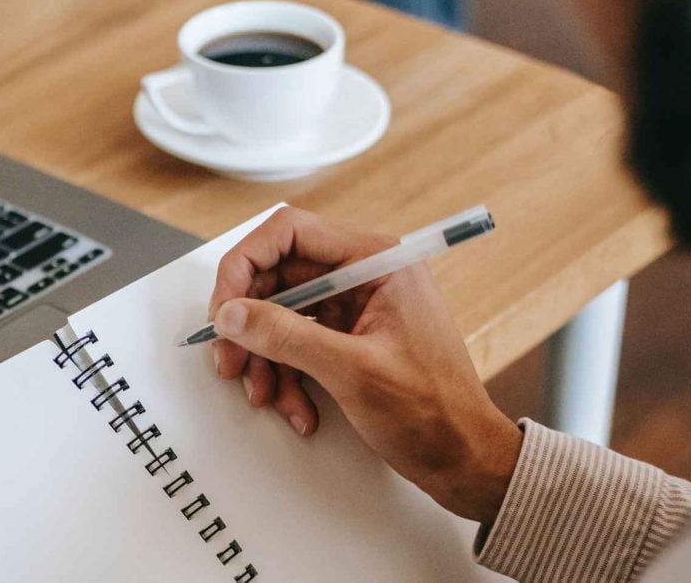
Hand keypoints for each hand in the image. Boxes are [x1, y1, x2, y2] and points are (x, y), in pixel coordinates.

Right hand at [209, 207, 522, 523]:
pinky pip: (296, 344)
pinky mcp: (348, 338)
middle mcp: (363, 275)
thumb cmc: (434, 412)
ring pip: (281, 315)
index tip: (225, 306)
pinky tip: (296, 407)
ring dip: (265, 358)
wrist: (465, 458)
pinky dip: (286, 376)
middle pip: (277, 277)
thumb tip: (233, 314)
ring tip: (265, 394)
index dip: (245, 265)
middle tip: (230, 358)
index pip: (290, 233)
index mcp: (375, 261)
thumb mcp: (353, 371)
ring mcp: (354, 307)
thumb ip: (287, 337)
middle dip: (250, 323)